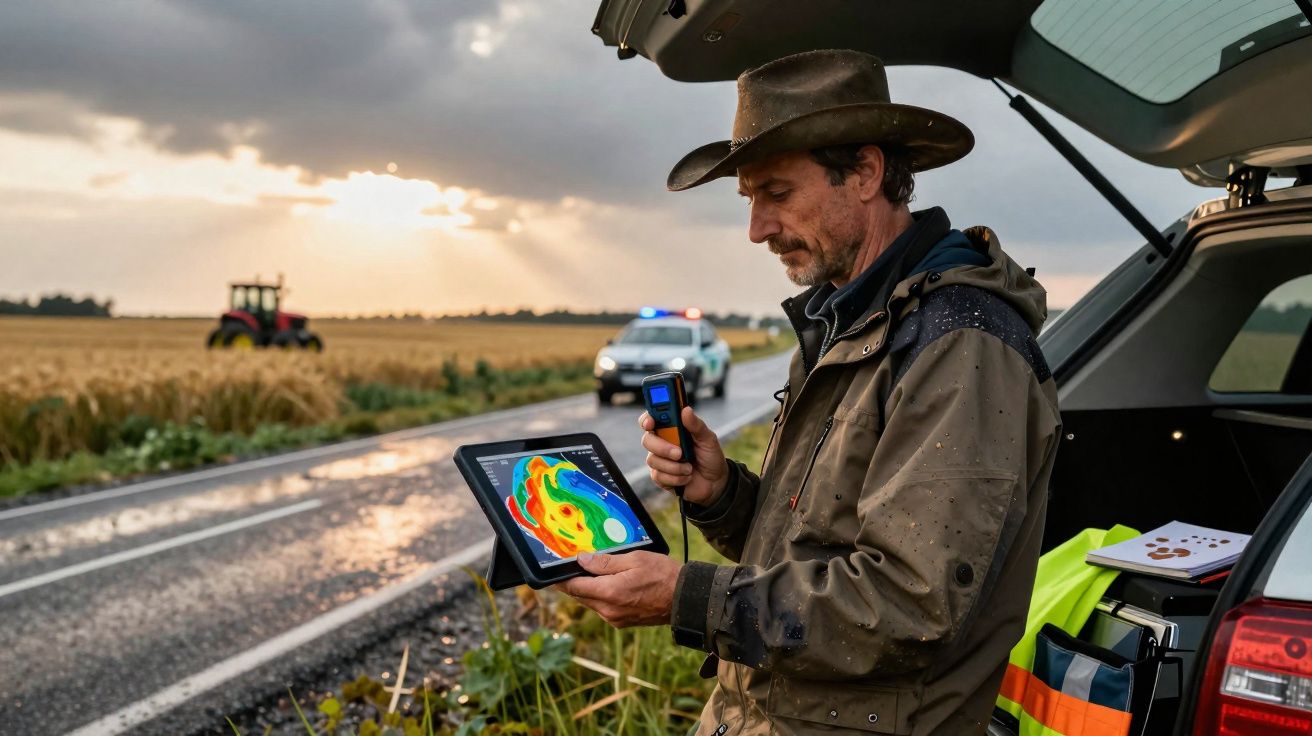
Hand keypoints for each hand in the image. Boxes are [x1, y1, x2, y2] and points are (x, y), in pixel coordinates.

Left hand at [554, 551, 681, 627]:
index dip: (561, 578)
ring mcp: (614, 618)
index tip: (552, 571)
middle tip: (568, 568)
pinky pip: (602, 608)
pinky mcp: (621, 622)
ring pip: (591, 603)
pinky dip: (599, 596)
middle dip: (573, 583)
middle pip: (580, 596)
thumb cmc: (662, 575)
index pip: (574, 587)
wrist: (683, 599)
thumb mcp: (633, 559)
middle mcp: (608, 610)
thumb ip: (604, 562)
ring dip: (587, 590)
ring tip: (588, 573)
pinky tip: (606, 584)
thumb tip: (581, 560)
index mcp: (609, 593)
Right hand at [639, 406, 727, 506]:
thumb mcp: (708, 439)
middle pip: (647, 440)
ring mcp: (660, 460)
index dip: (647, 419)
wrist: (715, 482)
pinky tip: (686, 477)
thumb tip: (686, 410)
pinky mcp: (660, 476)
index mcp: (672, 429)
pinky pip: (659, 476)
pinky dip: (676, 478)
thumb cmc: (710, 456)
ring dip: (674, 466)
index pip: (652, 419)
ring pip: (653, 460)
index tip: (650, 423)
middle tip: (679, 453)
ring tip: (689, 468)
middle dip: (662, 447)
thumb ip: (696, 425)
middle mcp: (662, 442)